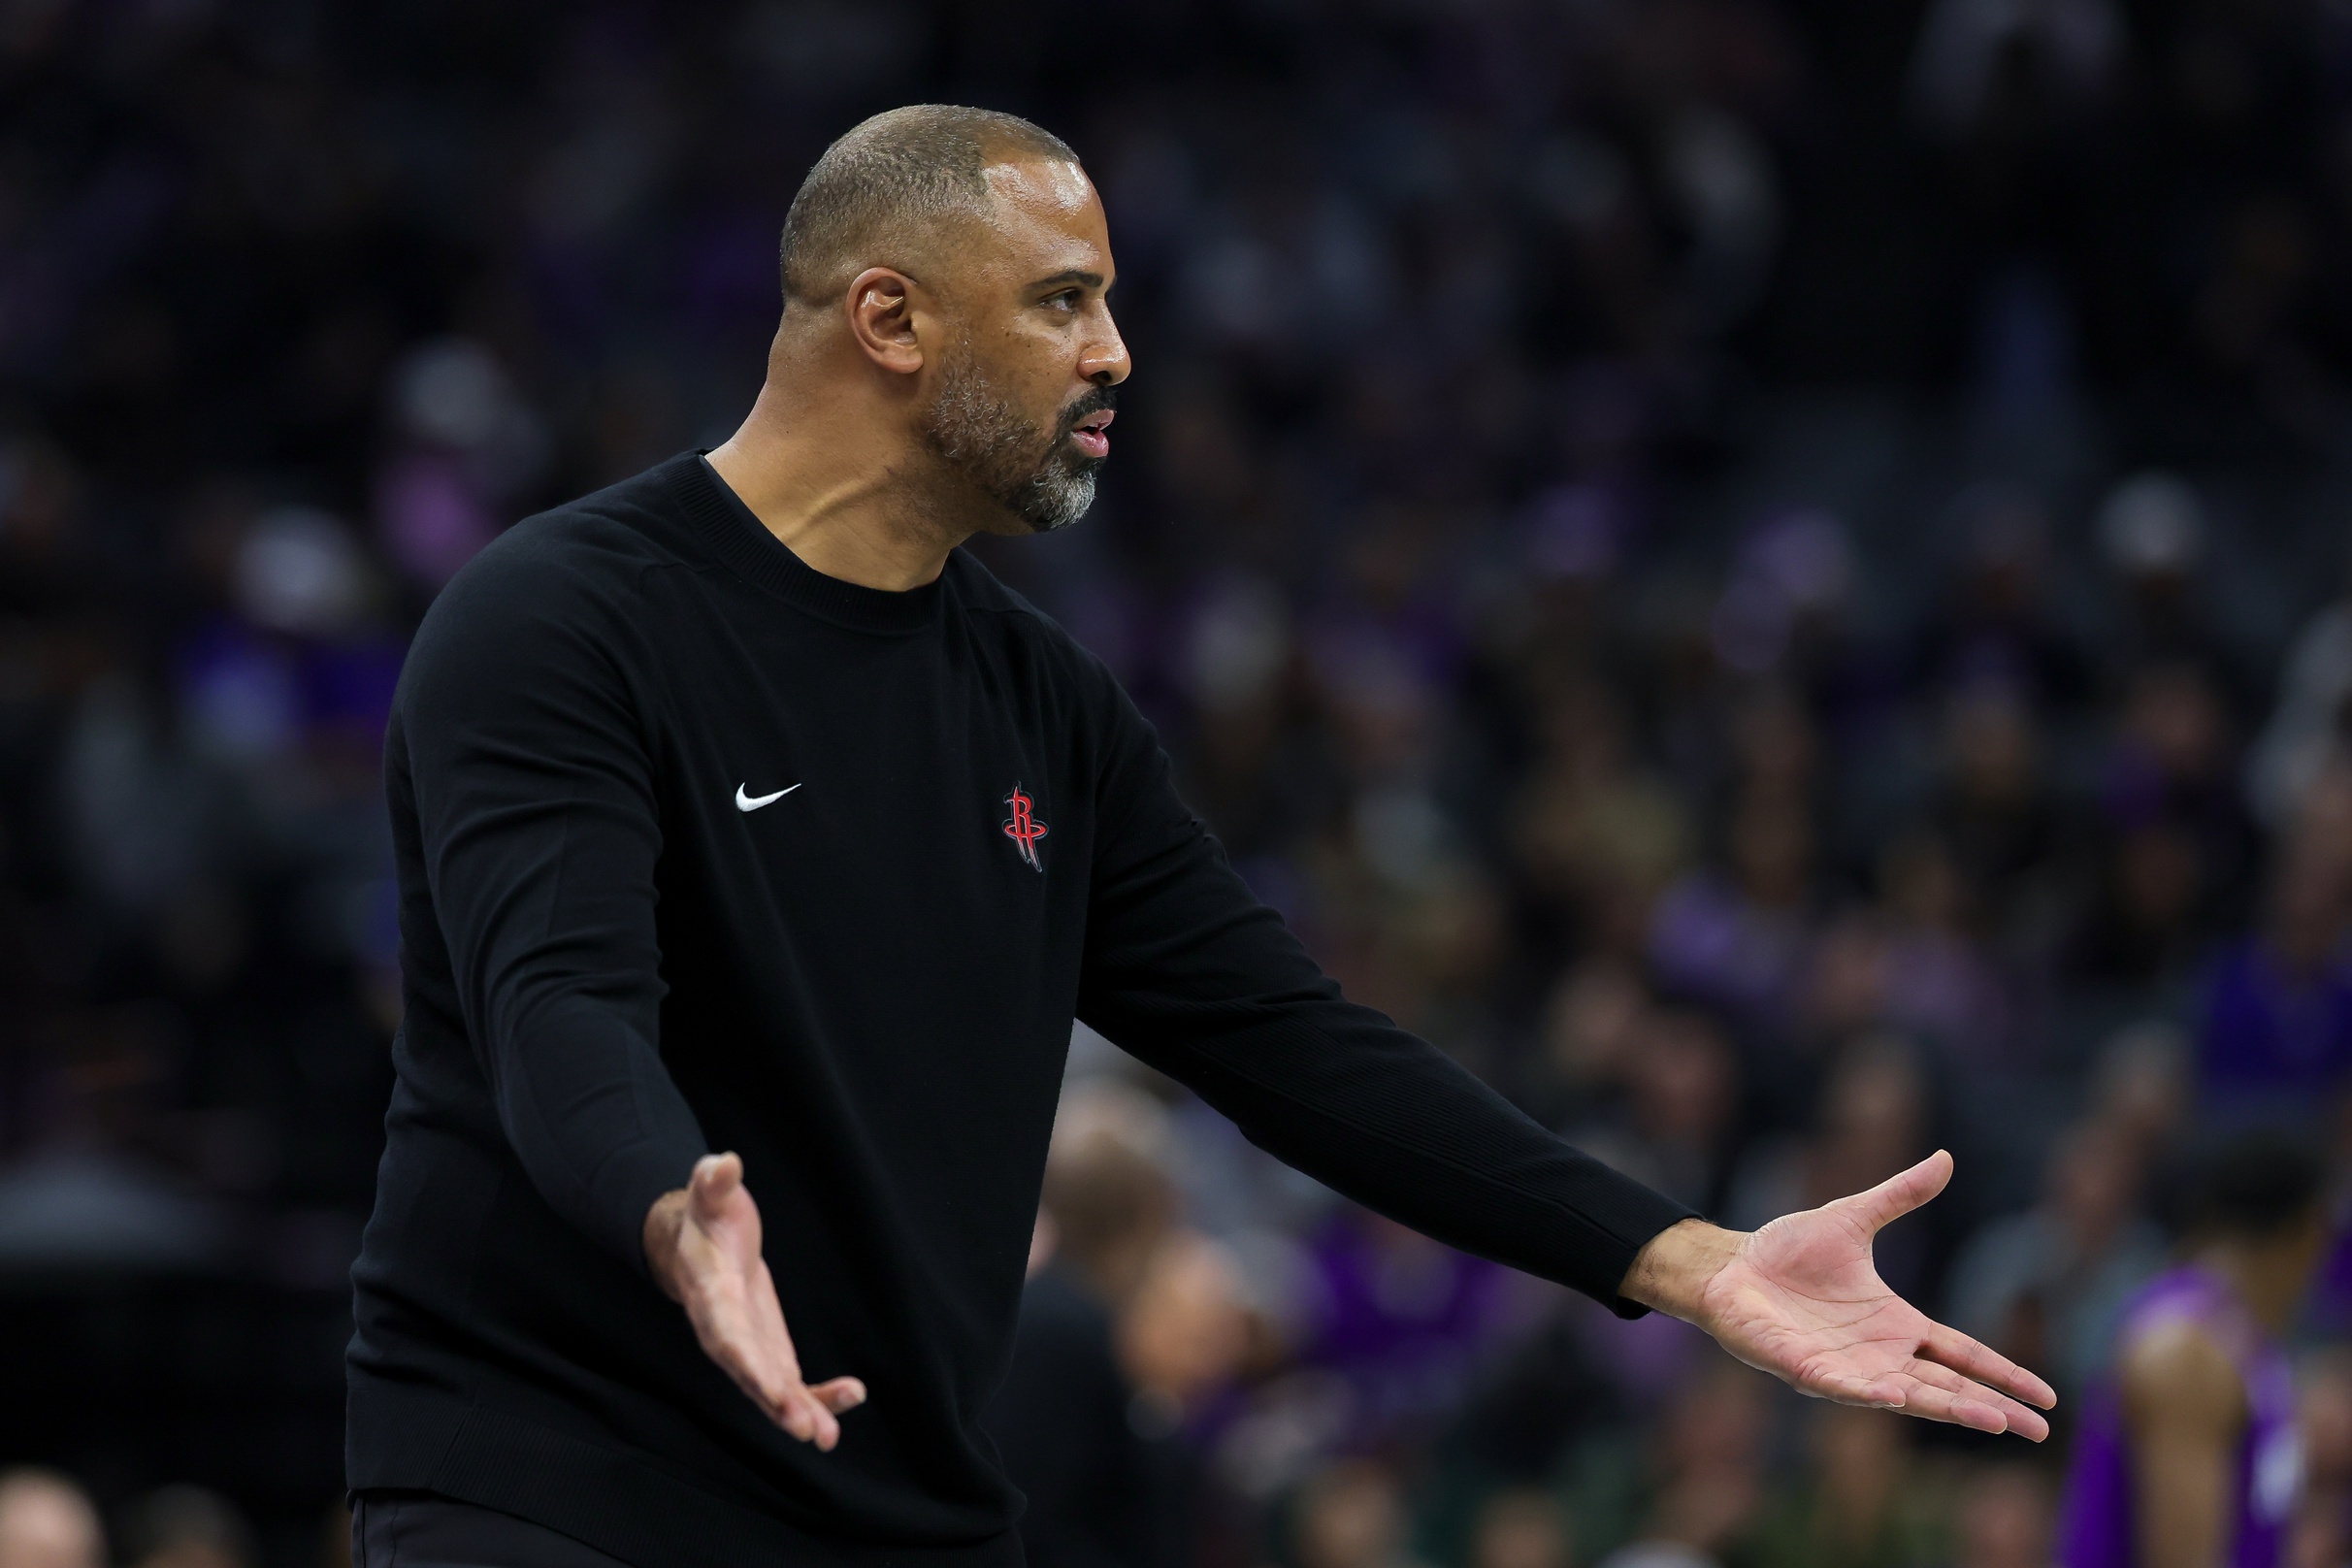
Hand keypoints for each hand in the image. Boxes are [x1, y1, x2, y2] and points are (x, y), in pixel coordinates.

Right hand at [643, 1152, 866, 1447]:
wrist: (701, 1243)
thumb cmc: (707, 1217)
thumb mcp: (710, 1193)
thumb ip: (713, 1182)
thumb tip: (724, 1163)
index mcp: (710, 1296)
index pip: (727, 1334)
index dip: (747, 1362)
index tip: (769, 1387)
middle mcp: (725, 1332)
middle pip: (750, 1374)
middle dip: (777, 1403)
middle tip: (809, 1430)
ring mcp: (748, 1347)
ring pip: (772, 1389)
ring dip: (800, 1412)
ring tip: (828, 1436)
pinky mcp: (768, 1352)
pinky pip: (791, 1382)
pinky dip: (816, 1396)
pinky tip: (849, 1399)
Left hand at [1622, 1150, 2055, 1439]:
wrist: (1729, 1266)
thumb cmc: (1787, 1250)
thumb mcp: (1853, 1217)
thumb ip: (1899, 1195)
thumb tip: (1946, 1158)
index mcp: (1896, 1323)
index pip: (1962, 1353)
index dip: (2002, 1373)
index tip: (2047, 1398)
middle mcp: (1879, 1353)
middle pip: (1947, 1385)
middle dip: (1991, 1407)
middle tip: (2038, 1431)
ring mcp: (1845, 1367)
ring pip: (1907, 1394)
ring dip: (1947, 1408)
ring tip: (1993, 1422)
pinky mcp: (1806, 1369)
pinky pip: (1845, 1388)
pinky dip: (1873, 1395)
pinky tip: (1900, 1399)